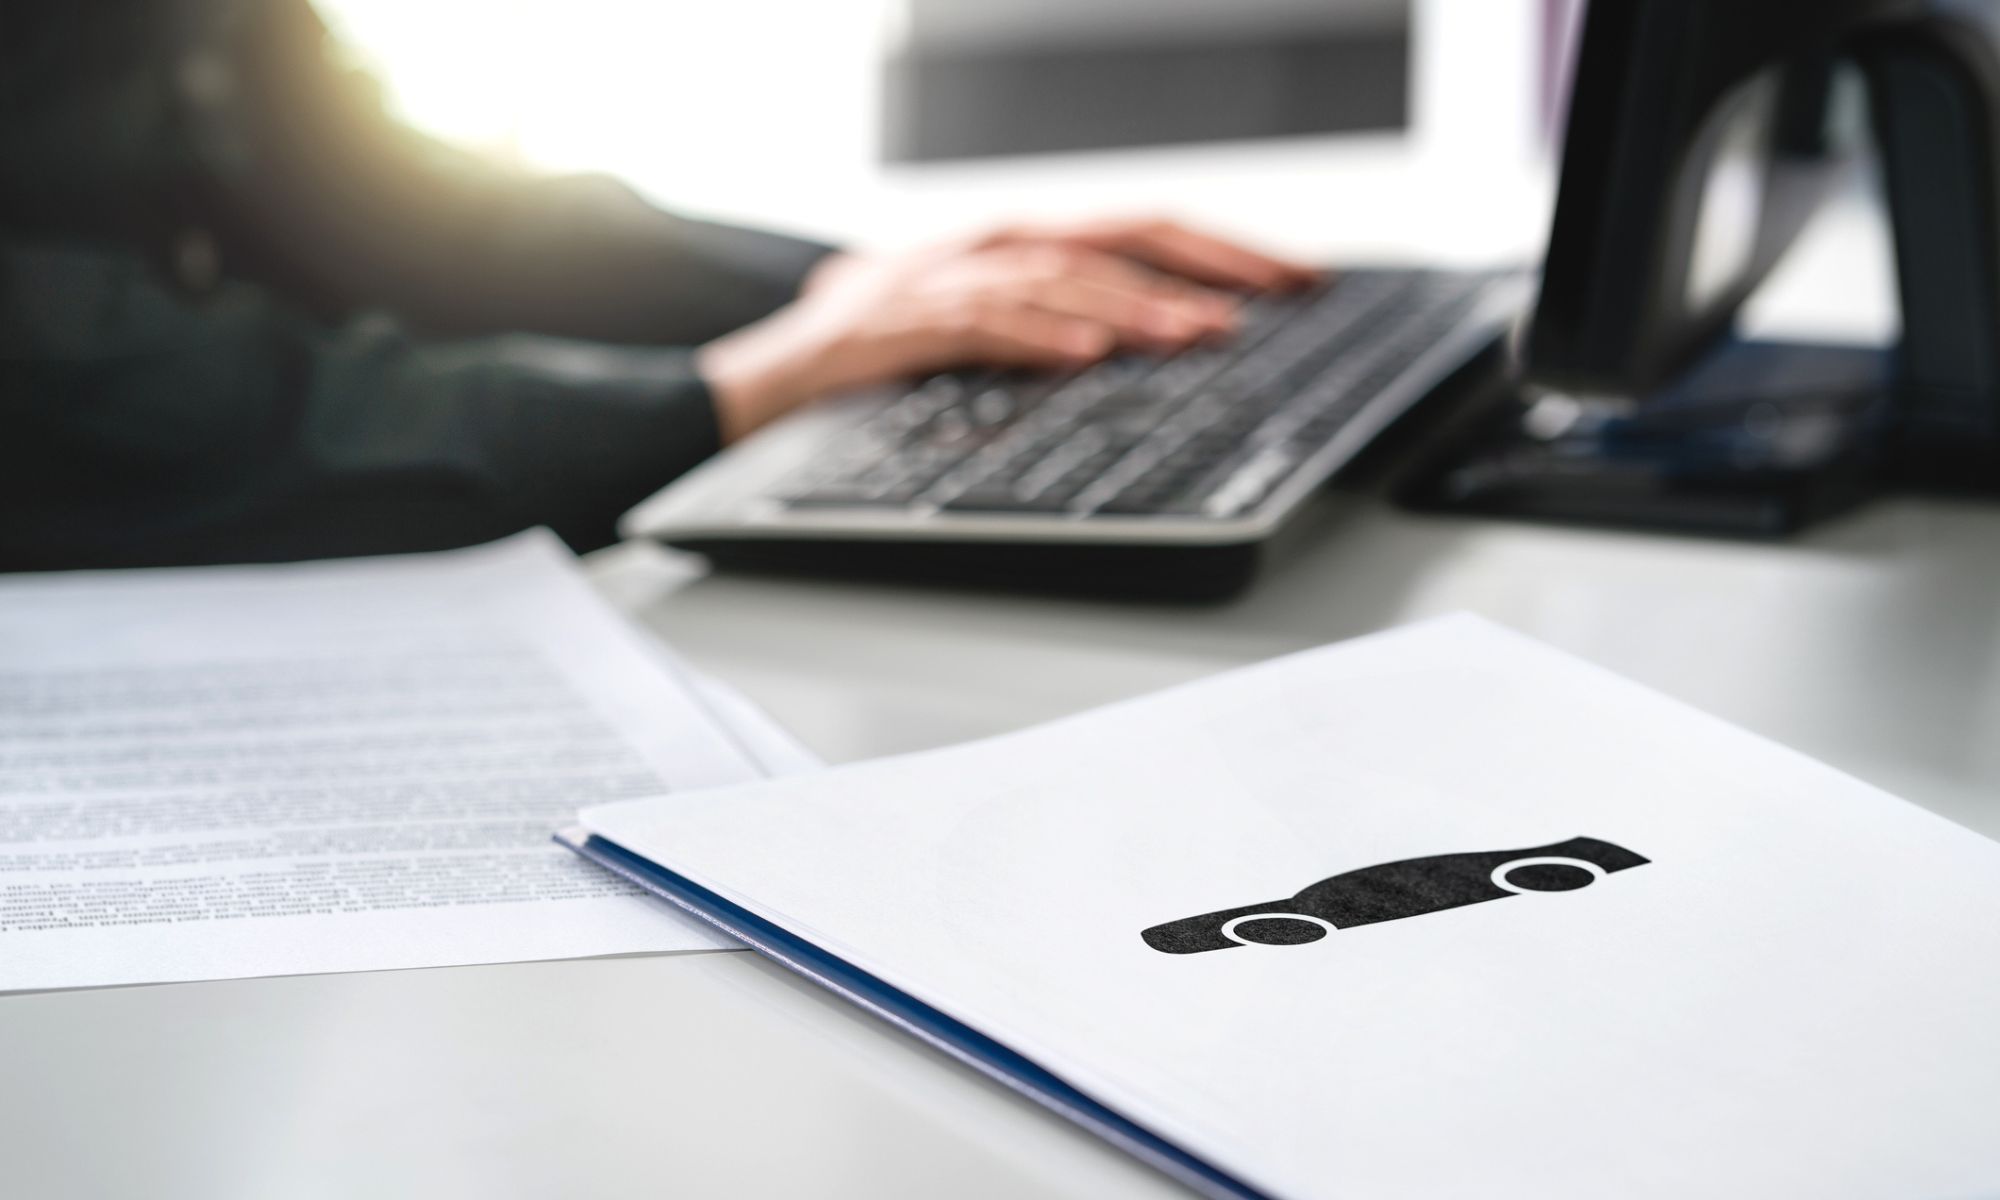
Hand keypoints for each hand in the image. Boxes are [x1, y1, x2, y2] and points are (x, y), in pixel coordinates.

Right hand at [697, 218, 1315, 442]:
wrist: (770, 371)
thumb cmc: (883, 350)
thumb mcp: (983, 325)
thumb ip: (1057, 321)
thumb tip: (1151, 336)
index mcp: (1021, 245)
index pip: (1140, 231)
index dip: (1222, 249)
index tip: (1293, 278)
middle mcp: (994, 245)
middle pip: (1120, 236)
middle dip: (1207, 262)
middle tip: (1279, 294)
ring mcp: (947, 277)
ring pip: (1061, 277)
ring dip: (1137, 305)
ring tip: (1197, 335)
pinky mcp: (905, 322)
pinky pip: (983, 323)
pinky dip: (1039, 334)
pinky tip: (1087, 351)